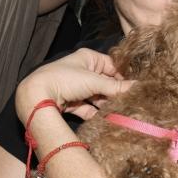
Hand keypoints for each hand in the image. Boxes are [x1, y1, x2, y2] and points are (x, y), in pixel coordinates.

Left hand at [16, 47, 133, 124]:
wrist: (37, 98)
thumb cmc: (65, 80)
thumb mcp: (94, 81)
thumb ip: (117, 87)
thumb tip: (140, 87)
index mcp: (88, 58)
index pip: (112, 66)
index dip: (123, 77)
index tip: (136, 88)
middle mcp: (83, 71)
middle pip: (106, 83)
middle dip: (115, 93)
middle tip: (131, 102)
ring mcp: (77, 88)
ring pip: (97, 97)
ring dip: (106, 105)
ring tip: (121, 112)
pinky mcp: (71, 103)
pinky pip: (88, 108)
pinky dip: (96, 114)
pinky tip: (106, 119)